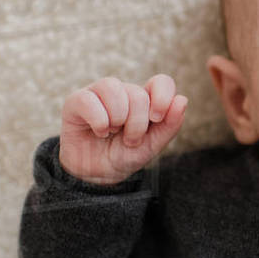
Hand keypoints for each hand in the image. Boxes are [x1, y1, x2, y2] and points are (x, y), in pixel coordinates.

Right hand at [59, 74, 187, 184]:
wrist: (96, 175)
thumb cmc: (125, 155)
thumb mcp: (152, 146)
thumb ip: (170, 125)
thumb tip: (182, 100)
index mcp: (145, 99)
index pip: (161, 82)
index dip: (162, 97)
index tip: (156, 118)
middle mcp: (123, 91)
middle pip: (137, 93)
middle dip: (137, 124)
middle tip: (130, 140)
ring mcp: (99, 93)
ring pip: (113, 88)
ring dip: (118, 118)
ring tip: (113, 133)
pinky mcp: (76, 101)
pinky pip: (89, 100)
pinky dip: (99, 121)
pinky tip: (99, 132)